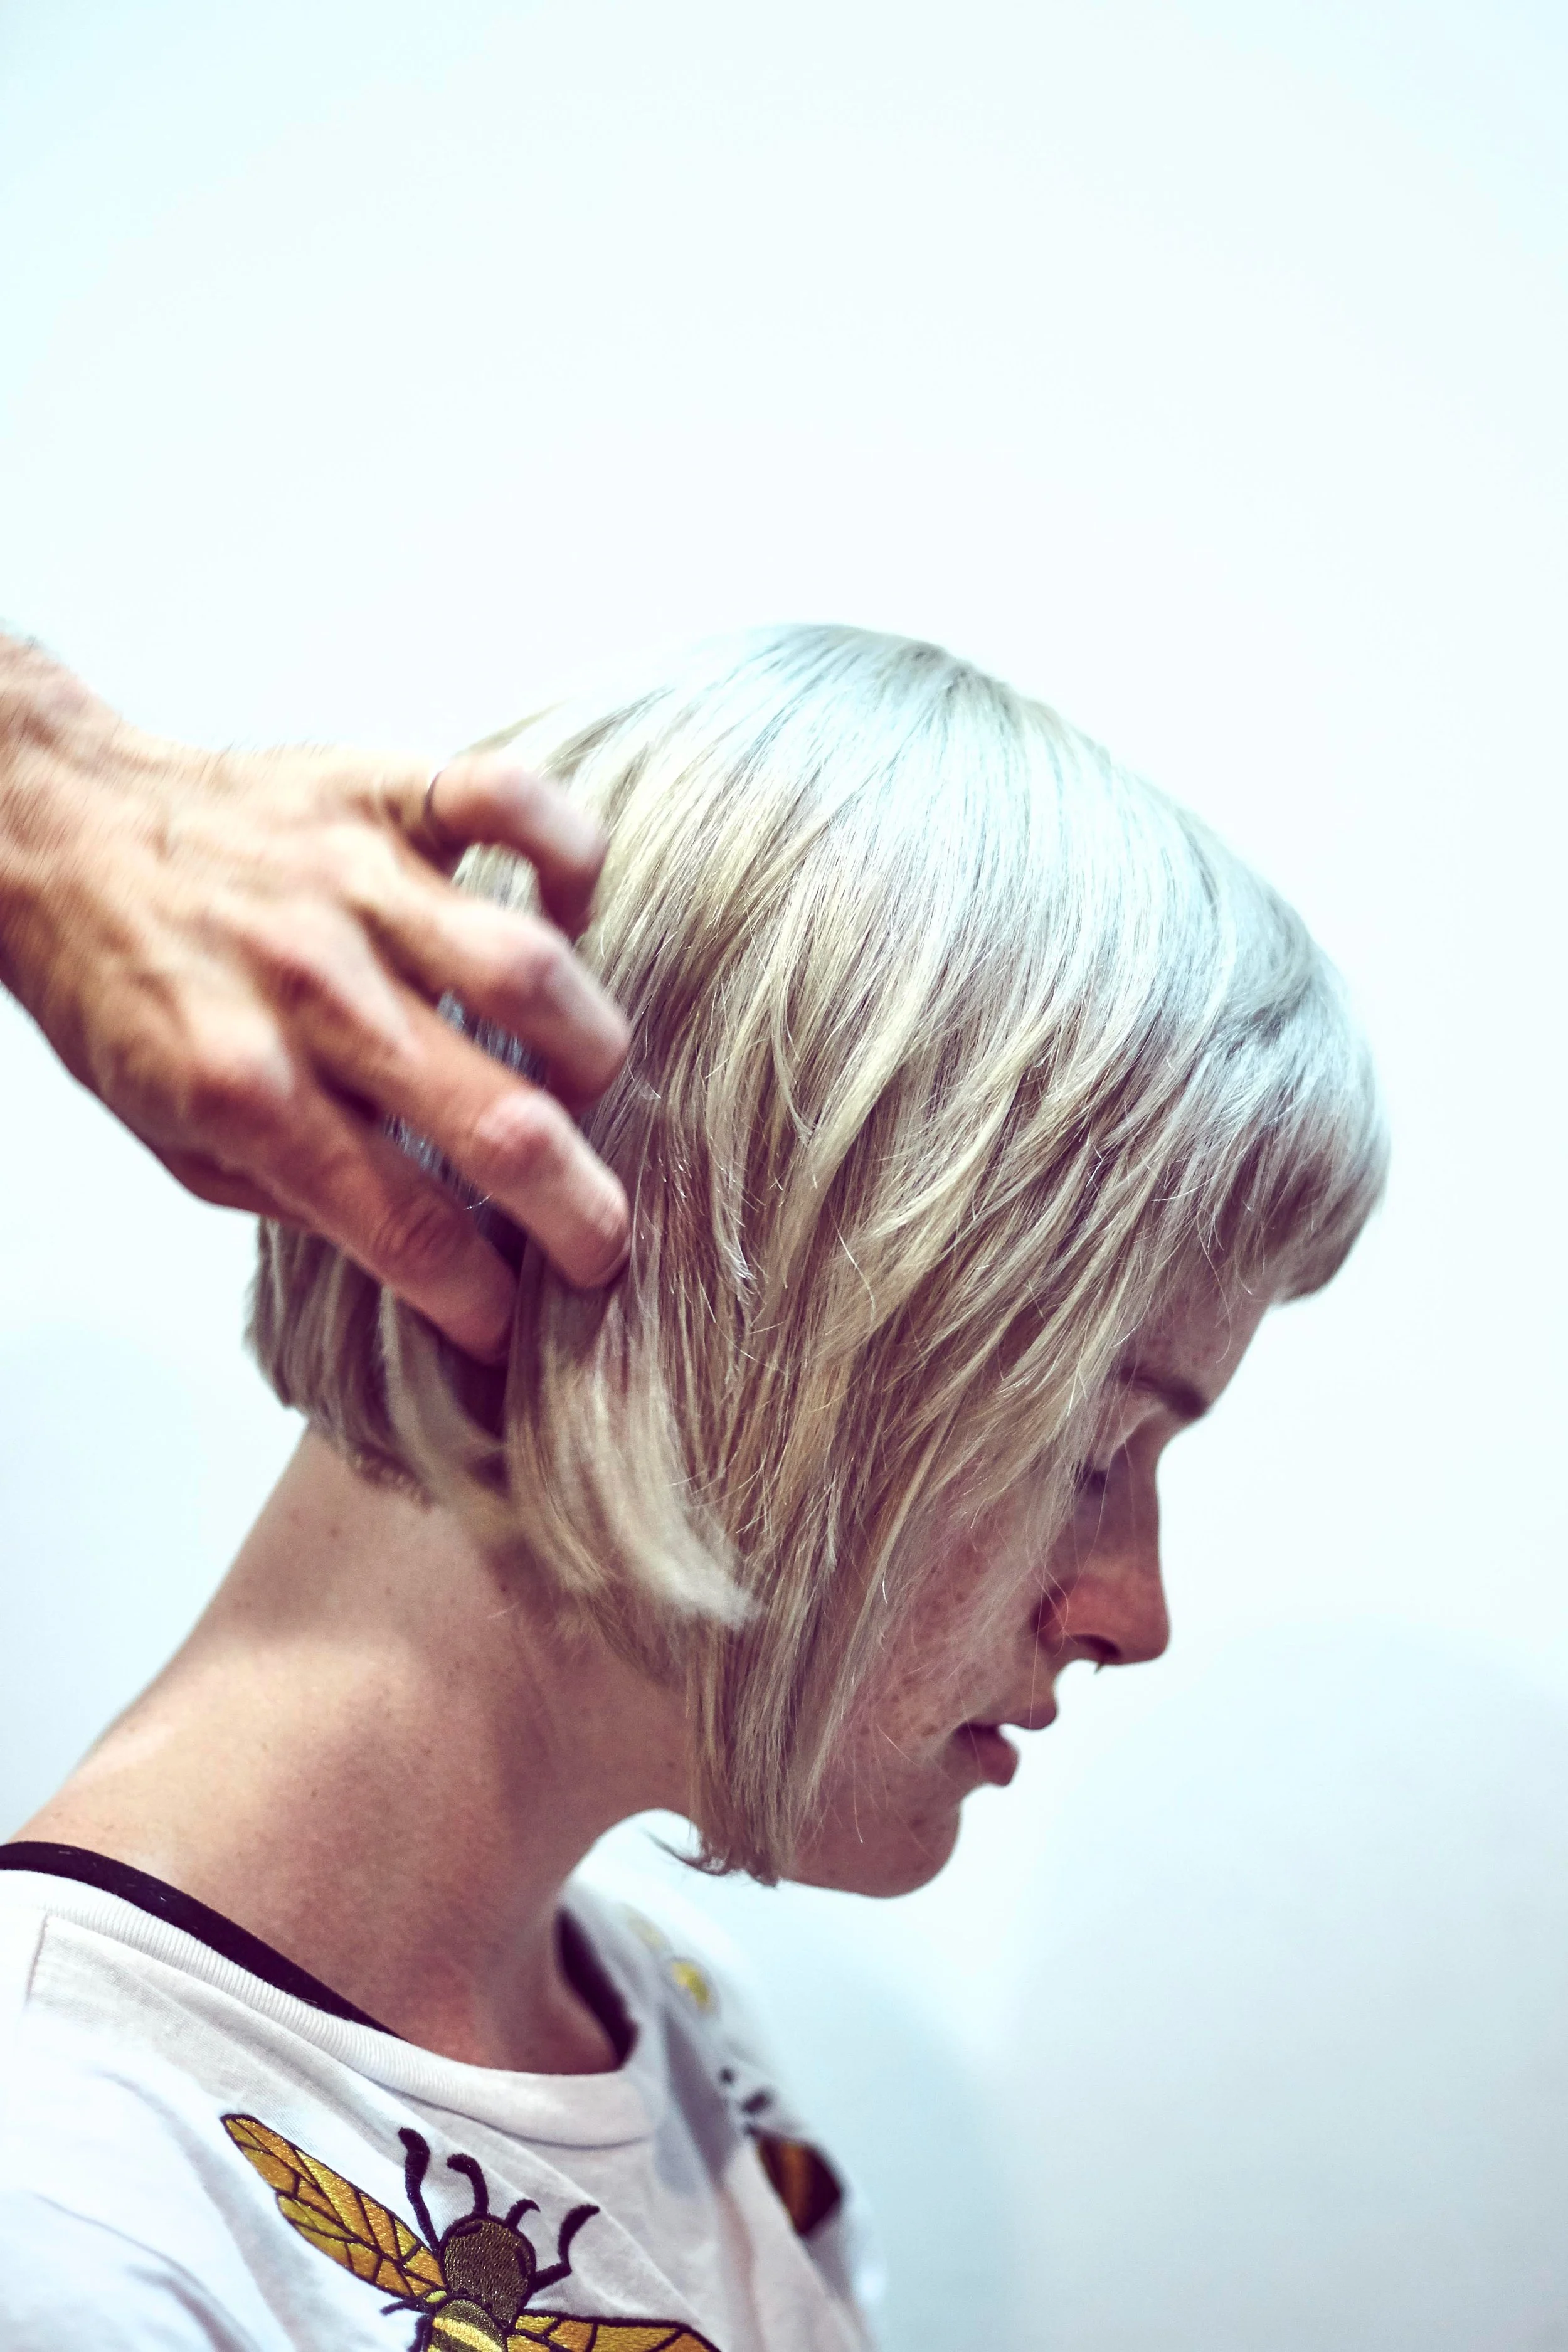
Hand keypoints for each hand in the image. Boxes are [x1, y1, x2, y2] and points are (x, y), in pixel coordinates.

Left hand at [0, 638, 630, 1359]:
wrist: (52, 827)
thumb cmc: (120, 985)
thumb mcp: (170, 1136)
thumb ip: (293, 1195)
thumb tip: (420, 1250)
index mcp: (246, 1092)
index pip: (408, 1230)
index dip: (481, 1302)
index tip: (510, 1329)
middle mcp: (313, 991)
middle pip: (503, 1125)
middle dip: (581, 1217)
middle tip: (602, 1248)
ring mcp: (355, 883)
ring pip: (533, 975)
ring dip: (589, 1053)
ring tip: (583, 1086)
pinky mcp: (380, 791)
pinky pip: (511, 802)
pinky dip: (569, 854)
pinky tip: (572, 909)